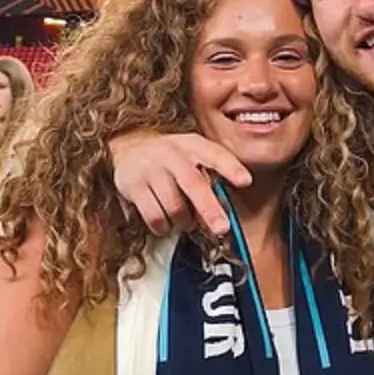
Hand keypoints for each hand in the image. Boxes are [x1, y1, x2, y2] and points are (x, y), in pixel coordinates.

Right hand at [110, 130, 250, 236]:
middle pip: (193, 183)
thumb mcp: (192, 162)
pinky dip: (164, 226)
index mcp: (193, 145)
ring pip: (174, 206)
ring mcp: (151, 168)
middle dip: (210, 209)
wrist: (128, 148)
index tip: (245, 181)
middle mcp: (172, 153)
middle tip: (221, 228)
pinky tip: (166, 223)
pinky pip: (154, 215)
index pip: (215, 154)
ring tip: (184, 221)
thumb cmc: (170, 161)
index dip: (231, 168)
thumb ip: (209, 186)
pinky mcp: (133, 185)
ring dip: (184, 222)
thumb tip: (218, 220)